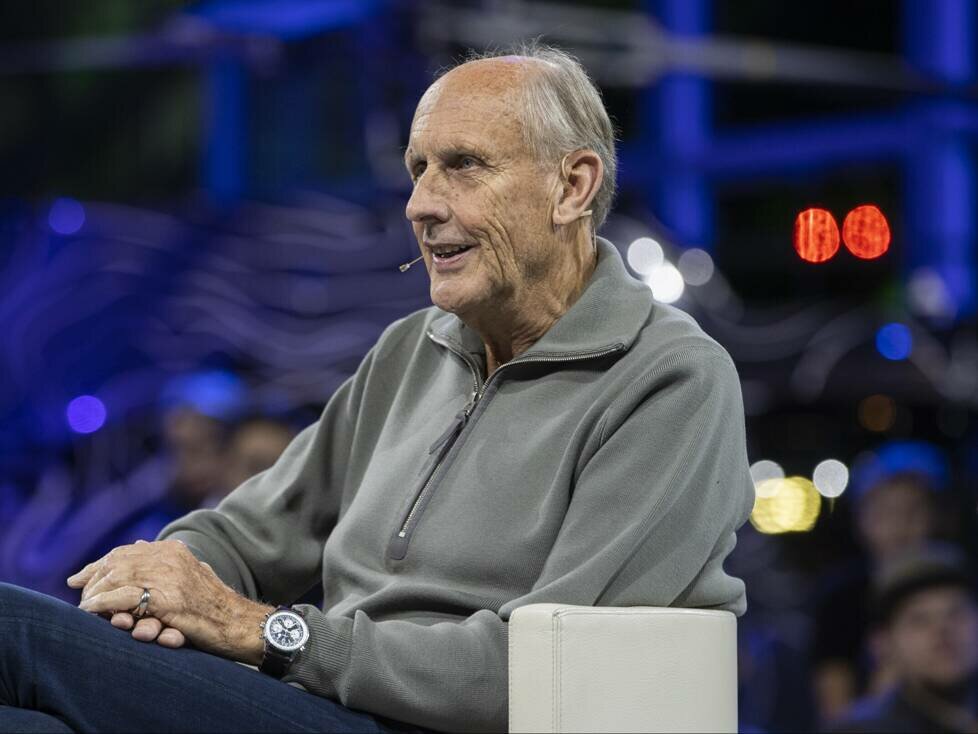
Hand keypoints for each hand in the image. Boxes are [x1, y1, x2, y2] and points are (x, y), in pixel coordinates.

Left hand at [67, 539, 270, 663]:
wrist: (238, 622)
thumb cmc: (215, 604)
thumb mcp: (193, 573)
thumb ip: (168, 560)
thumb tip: (140, 544)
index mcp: (174, 550)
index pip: (127, 551)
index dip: (100, 563)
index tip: (79, 576)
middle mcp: (170, 558)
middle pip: (117, 561)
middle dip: (93, 576)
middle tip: (77, 590)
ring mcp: (168, 577)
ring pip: (117, 577)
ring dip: (95, 592)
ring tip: (82, 604)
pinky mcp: (166, 599)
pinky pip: (123, 598)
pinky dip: (102, 604)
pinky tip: (90, 611)